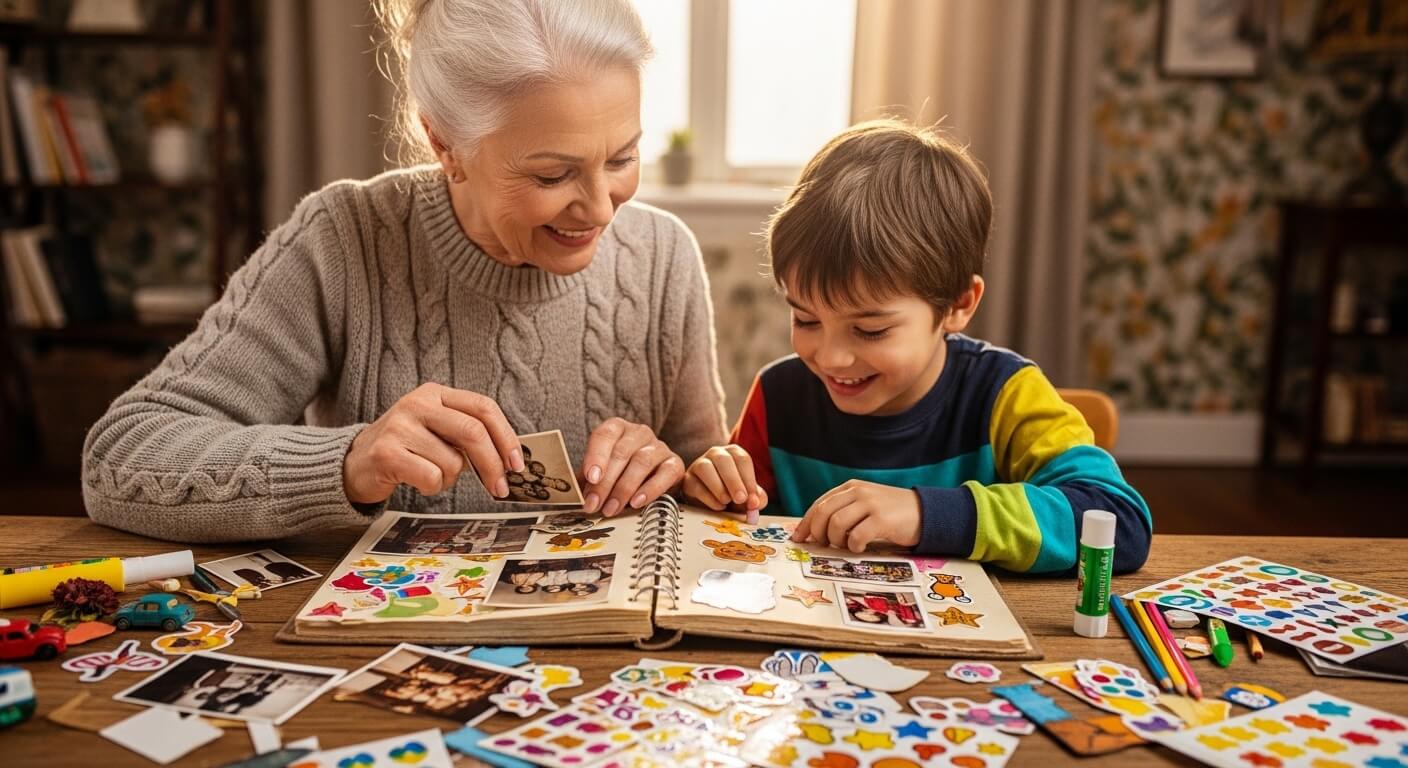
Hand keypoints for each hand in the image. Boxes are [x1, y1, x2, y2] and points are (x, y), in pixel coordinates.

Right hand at [343, 383, 523, 503]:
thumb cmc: (406, 449)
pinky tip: (417, 481)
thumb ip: (467, 435)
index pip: (484, 407)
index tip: (517, 463)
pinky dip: (432, 488)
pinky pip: (432, 478)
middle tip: (500, 488)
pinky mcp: (387, 453)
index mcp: (436, 393)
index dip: (506, 436)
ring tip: (431, 474)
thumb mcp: (436, 430)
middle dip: (493, 465)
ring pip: (453, 462)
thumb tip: (509, 459)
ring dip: (451, 479)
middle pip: (473, 433)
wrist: (355, 463)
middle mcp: (418, 404)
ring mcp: (400, 427)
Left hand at [580, 418, 682, 516]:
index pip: (604, 435)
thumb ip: (587, 480)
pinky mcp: (675, 463)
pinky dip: (650, 489)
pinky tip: (637, 503)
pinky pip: (665, 474)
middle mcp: (639, 433)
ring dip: (624, 489)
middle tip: (594, 505)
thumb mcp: (600, 474)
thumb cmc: (620, 474)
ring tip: (611, 509)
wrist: (654, 480)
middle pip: (621, 453)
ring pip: (641, 462)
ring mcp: (659, 446)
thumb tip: (571, 496)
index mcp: (617, 429)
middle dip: (605, 482)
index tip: (590, 478)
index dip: (596, 456)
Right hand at [683, 445, 767, 513]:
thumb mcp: (748, 495)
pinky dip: (708, 498)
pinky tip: (718, 507)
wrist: (711, 503)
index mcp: (733, 453)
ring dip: (718, 486)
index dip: (749, 479)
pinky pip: (695, 485)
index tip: (753, 499)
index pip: (742, 459)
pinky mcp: (687, 480)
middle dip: (734, 480)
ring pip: (705, 468)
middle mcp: (715, 454)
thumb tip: (756, 503)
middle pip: (724, 460)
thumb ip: (756, 498)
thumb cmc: (733, 495)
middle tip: (741, 499)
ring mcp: (698, 465)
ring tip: (727, 501)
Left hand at [790, 480, 921, 552]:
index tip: (798, 538)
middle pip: (823, 512)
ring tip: (845, 546)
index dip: (806, 522)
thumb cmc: (892, 513)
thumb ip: (844, 510)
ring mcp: (870, 504)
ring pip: (836, 524)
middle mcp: (858, 492)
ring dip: (835, 541)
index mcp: (851, 487)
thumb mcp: (865, 504)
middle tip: (822, 545)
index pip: (819, 503)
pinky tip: (859, 548)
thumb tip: (816, 532)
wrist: (926, 512)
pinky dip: (853, 546)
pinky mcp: (882, 519)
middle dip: (817, 532)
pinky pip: (856, 536)